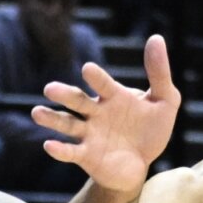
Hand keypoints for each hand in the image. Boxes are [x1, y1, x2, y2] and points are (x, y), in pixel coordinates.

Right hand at [33, 33, 178, 193]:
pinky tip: (48, 145)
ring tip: (37, 112)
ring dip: (52, 119)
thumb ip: (159, 72)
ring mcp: (89, 134)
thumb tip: (156, 38)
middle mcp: (96, 113)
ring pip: (67, 124)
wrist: (140, 164)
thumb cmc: (151, 130)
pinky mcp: (85, 156)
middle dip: (65, 95)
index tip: (87, 70)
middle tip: (50, 89)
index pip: (102, 84)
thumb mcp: (165, 100)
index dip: (96, 77)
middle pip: (77, 101)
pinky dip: (60, 150)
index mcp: (113, 97)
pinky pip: (70, 152)